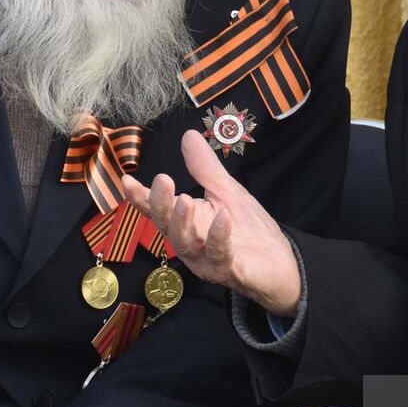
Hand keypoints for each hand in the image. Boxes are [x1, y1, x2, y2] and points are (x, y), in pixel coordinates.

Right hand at [123, 129, 302, 315]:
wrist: (280, 263)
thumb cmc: (248, 230)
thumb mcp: (226, 192)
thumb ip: (205, 168)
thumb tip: (188, 135)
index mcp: (187, 224)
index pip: (159, 210)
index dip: (141, 197)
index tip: (127, 180)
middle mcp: (191, 244)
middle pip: (167, 227)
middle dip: (161, 205)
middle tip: (162, 180)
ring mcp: (208, 261)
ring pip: (186, 245)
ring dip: (183, 223)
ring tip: (185, 200)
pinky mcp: (231, 271)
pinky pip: (221, 255)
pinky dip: (220, 236)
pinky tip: (222, 217)